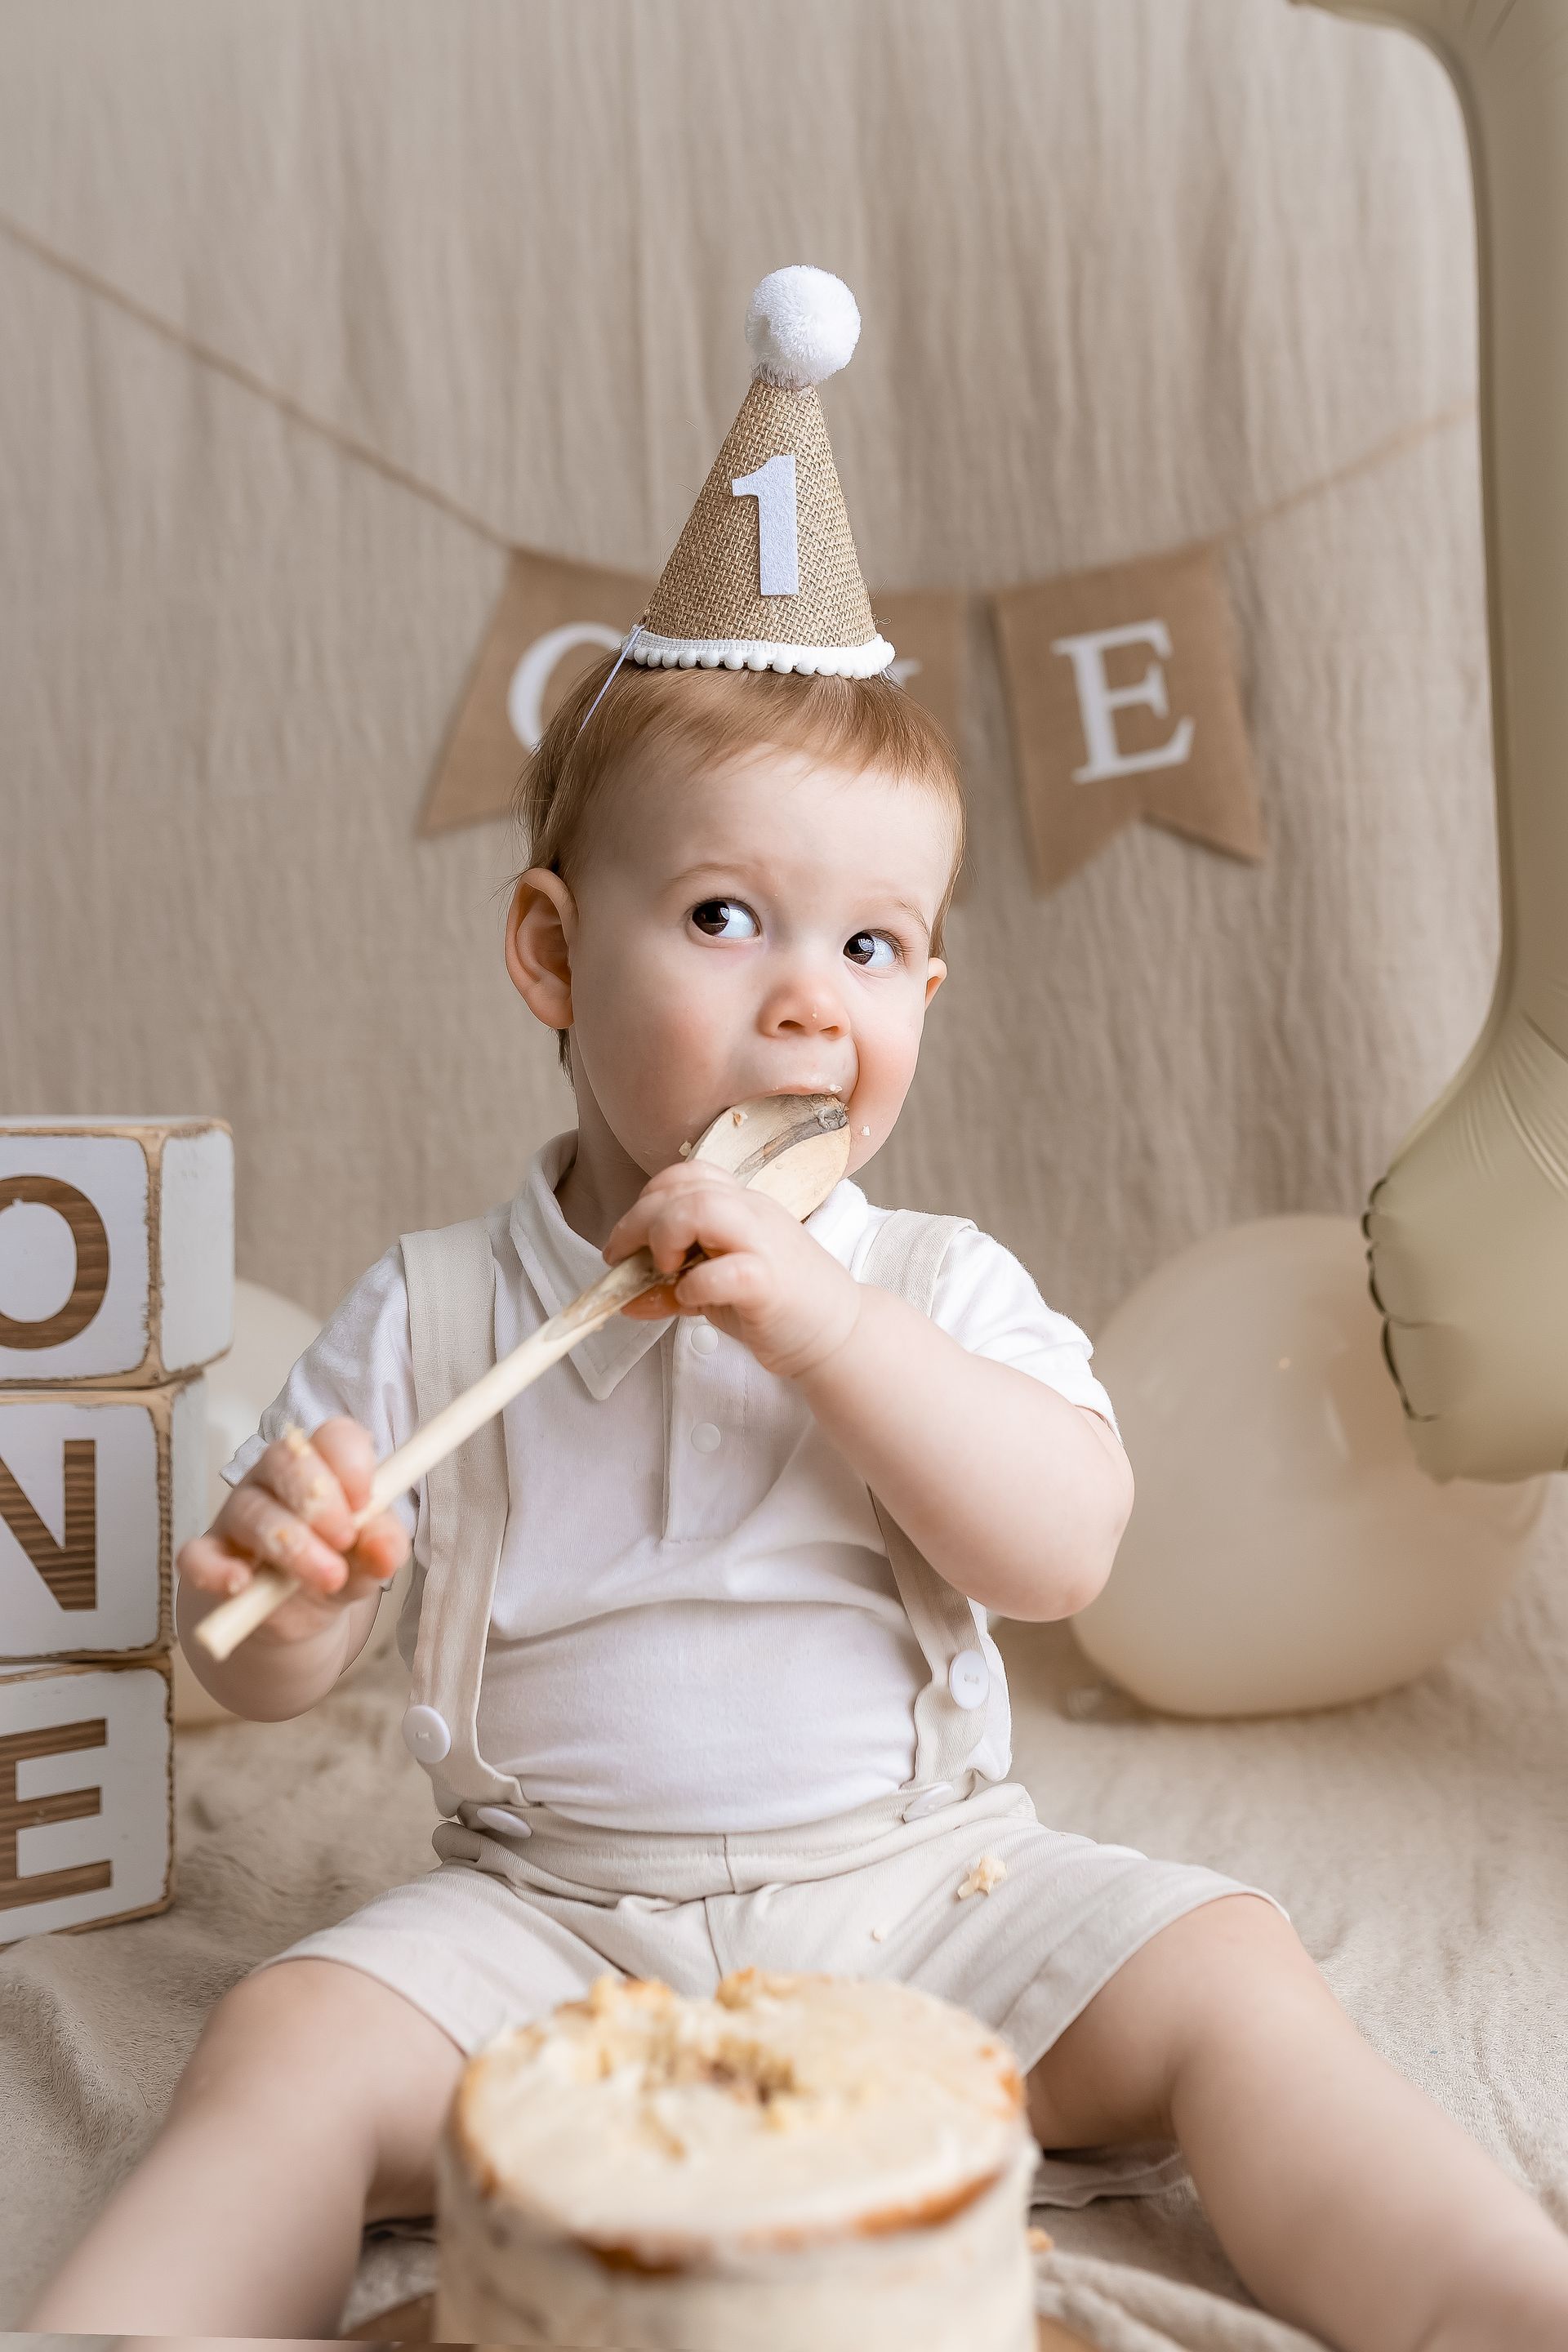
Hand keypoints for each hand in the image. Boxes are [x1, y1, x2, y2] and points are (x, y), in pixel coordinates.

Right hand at [176, 1417, 410, 1647]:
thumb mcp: (369, 1558)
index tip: (367, 1502)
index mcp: (322, 1465)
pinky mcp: (208, 1557)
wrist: (291, 1613)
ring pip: (252, 1512)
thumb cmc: (335, 1564)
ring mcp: (237, 1515)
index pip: (334, 1437)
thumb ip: (382, 1547)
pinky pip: (197, 1555)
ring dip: (292, 1545)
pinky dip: (217, 1570)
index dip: (351, 1462)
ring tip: (327, 1578)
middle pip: (286, 1461)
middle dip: (320, 1500)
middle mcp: (275, 1479)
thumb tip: (385, 1549)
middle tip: (345, 1539)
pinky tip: (240, 1584)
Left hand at [605, 1162, 861, 1378]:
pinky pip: (725, 1270)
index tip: (629, 1241)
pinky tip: (690, 1300)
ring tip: (663, 1271)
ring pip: (702, 1208)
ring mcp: (765, 1244)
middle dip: (638, 1221)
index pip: (687, 1173)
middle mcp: (754, 1214)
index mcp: (743, 1205)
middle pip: (684, 1188)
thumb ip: (671, 1286)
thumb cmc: (776, 1306)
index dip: (648, 1199)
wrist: (838, 1334)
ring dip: (665, 1237)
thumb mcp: (714, 1289)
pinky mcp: (770, 1284)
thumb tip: (622, 1297)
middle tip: (623, 1260)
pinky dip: (693, 1285)